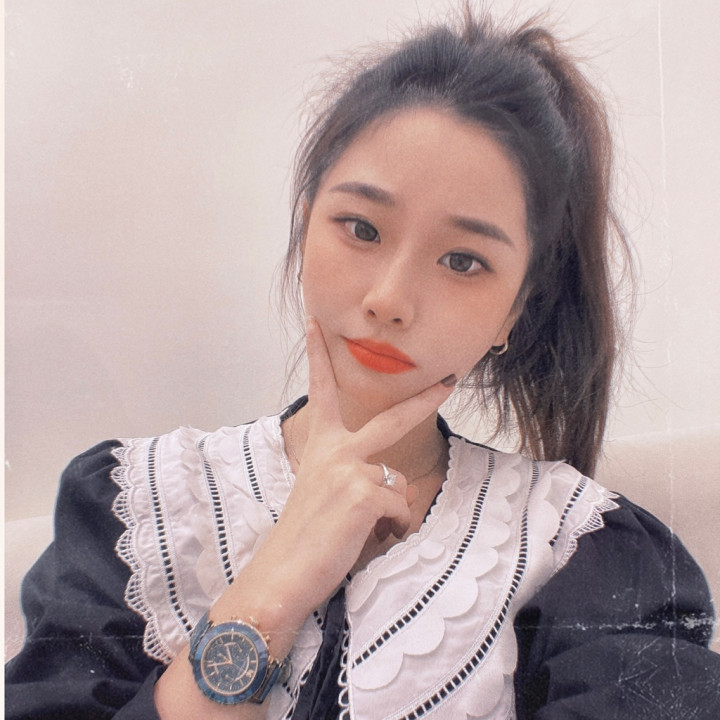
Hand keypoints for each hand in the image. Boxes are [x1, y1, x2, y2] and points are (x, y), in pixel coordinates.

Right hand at [262, 317, 454, 612]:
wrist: (282, 573)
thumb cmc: (303, 535)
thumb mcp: (323, 492)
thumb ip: (356, 475)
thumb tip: (398, 483)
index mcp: (321, 445)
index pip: (320, 391)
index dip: (316, 356)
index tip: (314, 324)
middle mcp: (335, 449)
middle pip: (391, 418)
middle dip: (425, 399)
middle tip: (450, 381)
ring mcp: (349, 468)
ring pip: (399, 483)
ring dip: (391, 512)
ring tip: (362, 531)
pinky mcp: (363, 494)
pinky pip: (400, 508)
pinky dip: (393, 528)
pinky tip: (368, 538)